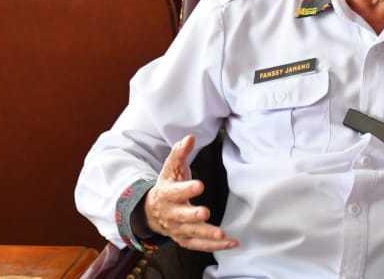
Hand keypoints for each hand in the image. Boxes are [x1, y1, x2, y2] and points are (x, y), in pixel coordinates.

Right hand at [143, 135, 238, 251]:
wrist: (151, 211)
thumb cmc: (167, 185)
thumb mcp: (170, 168)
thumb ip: (179, 153)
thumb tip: (190, 137)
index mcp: (167, 195)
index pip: (176, 192)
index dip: (187, 189)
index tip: (200, 185)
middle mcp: (171, 214)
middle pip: (182, 216)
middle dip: (193, 216)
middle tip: (205, 213)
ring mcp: (177, 229)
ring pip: (192, 234)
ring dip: (207, 234)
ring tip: (222, 235)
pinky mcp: (185, 239)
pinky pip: (200, 245)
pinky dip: (215, 246)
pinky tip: (232, 242)